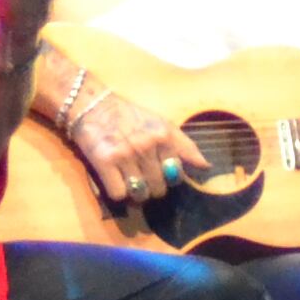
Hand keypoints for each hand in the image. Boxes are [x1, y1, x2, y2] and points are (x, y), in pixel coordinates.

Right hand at [59, 83, 209, 204]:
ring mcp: (125, 154)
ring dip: (136, 193)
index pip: (178, 174)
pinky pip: (119, 194)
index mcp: (164, 135)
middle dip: (152, 187)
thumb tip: (206, 167)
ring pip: (140, 193)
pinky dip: (118, 193)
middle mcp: (147, 145)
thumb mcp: (161, 124)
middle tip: (142, 176)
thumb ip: (185, 145)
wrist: (92, 105)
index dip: (170, 178)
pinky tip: (115, 180)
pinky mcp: (104, 162)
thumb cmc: (129, 116)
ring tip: (130, 181)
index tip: (161, 172)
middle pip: (159, 188)